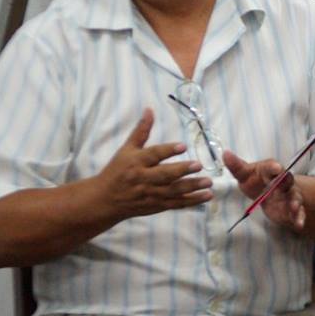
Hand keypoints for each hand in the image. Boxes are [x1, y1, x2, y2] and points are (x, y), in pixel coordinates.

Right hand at [94, 109, 213, 219]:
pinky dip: (191, 201)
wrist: (105, 200)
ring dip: (192, 187)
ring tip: (209, 182)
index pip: (154, 155)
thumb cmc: (117, 171)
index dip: (168, 150)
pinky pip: (176, 204)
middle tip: (199, 165)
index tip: (183, 146)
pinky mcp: (157, 206)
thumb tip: (150, 109)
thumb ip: (141, 131)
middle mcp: (143, 179)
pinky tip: (206, 196)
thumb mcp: (126, 149)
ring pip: (173, 191)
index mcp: (136, 162)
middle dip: (182, 171)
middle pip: (164, 175)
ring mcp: (151, 194)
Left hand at [223, 151, 304, 231]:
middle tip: (284, 182)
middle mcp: (283, 181)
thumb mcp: (244, 174)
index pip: (272, 167)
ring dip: (295, 201)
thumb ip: (236, 166)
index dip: (273, 167)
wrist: (269, 194)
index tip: (276, 167)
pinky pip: (298, 213)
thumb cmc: (255, 180)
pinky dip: (299, 218)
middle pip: (287, 180)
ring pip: (295, 196)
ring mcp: (289, 195)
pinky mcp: (292, 209)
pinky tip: (299, 224)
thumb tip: (225, 153)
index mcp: (271, 170)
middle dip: (286, 181)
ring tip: (294, 207)